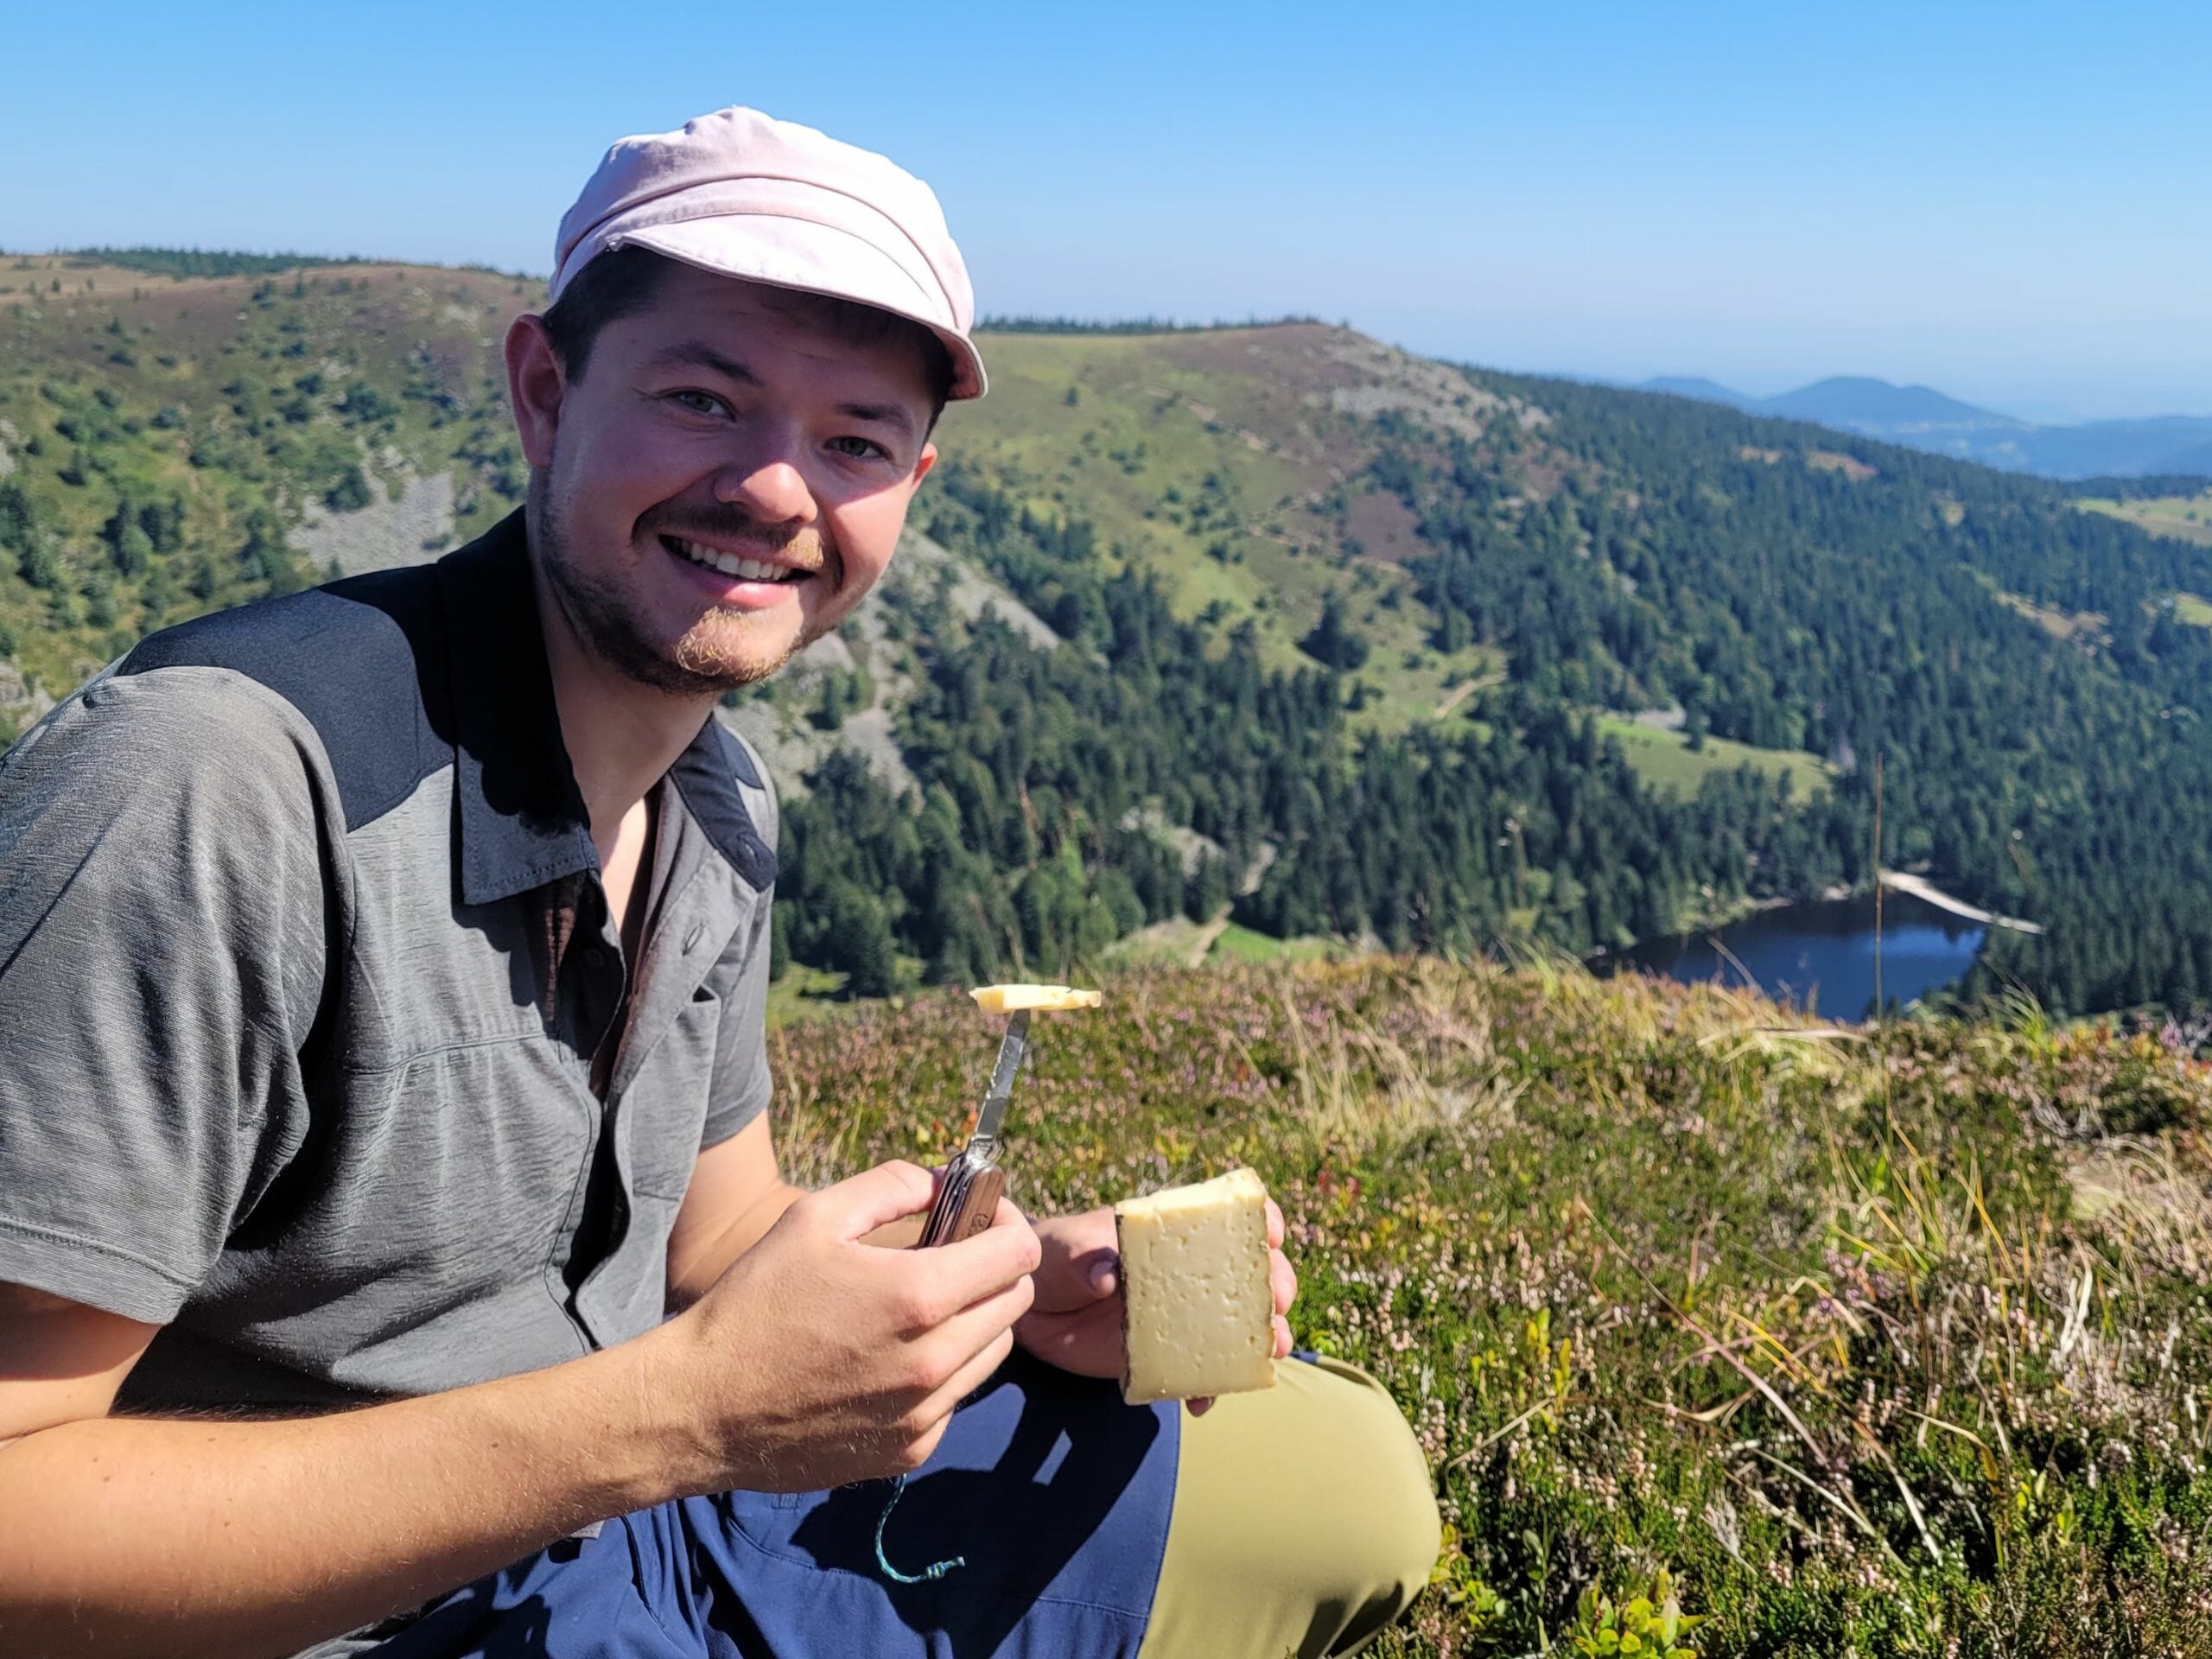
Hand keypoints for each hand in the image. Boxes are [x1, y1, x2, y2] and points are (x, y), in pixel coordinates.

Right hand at [651, 1160, 1039, 1492]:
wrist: (702, 1406)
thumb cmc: (754, 1302)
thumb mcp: (814, 1217)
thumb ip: (892, 1185)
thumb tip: (945, 1181)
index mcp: (918, 1297)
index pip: (1020, 1252)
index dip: (1007, 1222)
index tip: (980, 1216)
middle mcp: (934, 1362)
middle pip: (1016, 1304)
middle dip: (996, 1269)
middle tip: (953, 1255)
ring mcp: (925, 1414)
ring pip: (993, 1353)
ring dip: (974, 1321)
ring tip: (920, 1306)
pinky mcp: (909, 1452)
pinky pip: (954, 1399)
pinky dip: (940, 1372)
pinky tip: (891, 1357)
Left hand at [1014, 1196, 1297, 1415]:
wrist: (1028, 1307)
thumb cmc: (1053, 1258)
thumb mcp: (1066, 1249)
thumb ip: (1088, 1259)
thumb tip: (1107, 1276)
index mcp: (1172, 1233)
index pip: (1230, 1218)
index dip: (1261, 1223)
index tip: (1271, 1238)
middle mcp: (1189, 1273)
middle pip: (1250, 1275)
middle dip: (1275, 1287)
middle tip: (1276, 1306)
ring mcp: (1182, 1317)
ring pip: (1237, 1327)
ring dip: (1261, 1340)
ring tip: (1269, 1354)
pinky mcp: (1165, 1355)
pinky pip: (1199, 1374)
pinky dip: (1207, 1389)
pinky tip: (1200, 1403)